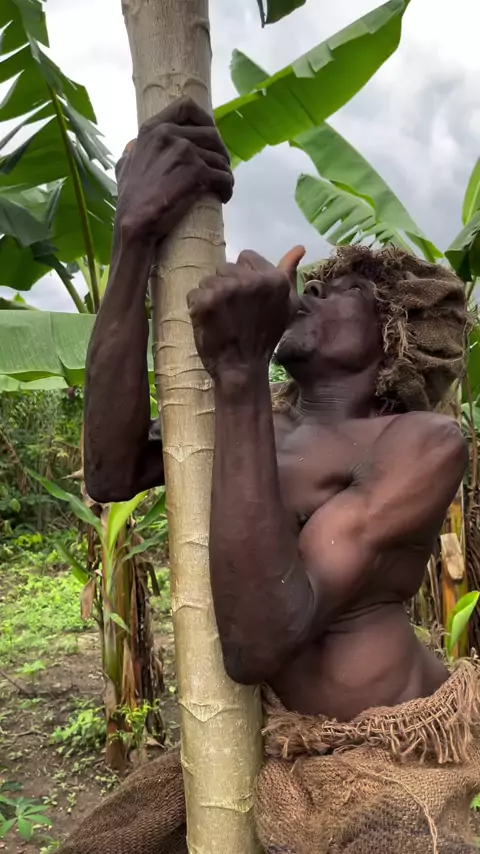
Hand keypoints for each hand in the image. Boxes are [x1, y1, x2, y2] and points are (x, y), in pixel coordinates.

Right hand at [116, 97, 232, 242]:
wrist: (136, 223)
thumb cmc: (129, 198)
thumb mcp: (125, 165)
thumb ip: (133, 152)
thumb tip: (133, 148)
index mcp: (153, 128)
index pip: (186, 106)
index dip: (204, 118)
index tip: (210, 133)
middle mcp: (170, 135)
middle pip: (211, 133)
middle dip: (220, 151)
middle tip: (220, 166)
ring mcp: (185, 152)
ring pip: (220, 158)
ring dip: (225, 172)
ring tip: (221, 185)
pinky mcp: (198, 173)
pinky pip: (224, 177)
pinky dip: (227, 188)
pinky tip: (223, 196)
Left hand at [187, 246, 304, 379]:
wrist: (242, 367)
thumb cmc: (264, 337)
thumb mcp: (286, 305)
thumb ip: (289, 273)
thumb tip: (300, 247)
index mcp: (274, 279)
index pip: (246, 257)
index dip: (243, 277)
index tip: (245, 298)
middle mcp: (251, 280)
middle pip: (225, 268)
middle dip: (226, 287)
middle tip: (234, 312)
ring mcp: (227, 290)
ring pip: (208, 280)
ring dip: (211, 297)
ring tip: (222, 318)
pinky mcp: (206, 301)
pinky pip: (194, 294)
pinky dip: (197, 308)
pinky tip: (209, 323)